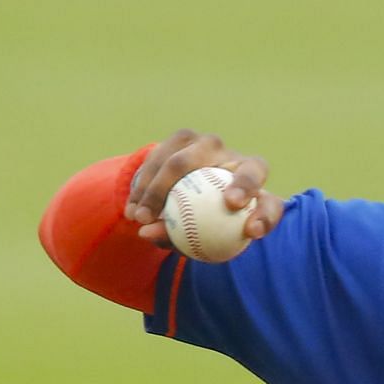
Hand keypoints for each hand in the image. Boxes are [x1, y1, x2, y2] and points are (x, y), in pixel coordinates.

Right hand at [124, 128, 285, 249]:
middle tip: (152, 220)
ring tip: (138, 219)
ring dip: (149, 191)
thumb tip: (174, 241)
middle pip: (191, 162)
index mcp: (251, 168)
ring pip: (169, 162)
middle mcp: (224, 149)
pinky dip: (141, 187)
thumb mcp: (227, 238)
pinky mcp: (176, 141)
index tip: (231, 204)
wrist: (210, 195)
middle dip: (167, 188)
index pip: (253, 174)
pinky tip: (131, 210)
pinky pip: (153, 162)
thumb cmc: (226, 222)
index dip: (245, 186)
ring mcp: (198, 140)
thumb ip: (208, 243)